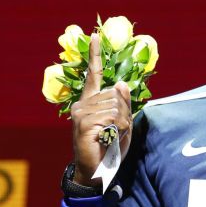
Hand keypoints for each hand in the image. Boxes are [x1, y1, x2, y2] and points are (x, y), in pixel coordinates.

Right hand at [71, 33, 132, 186]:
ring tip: (111, 136)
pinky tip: (107, 139)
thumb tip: (121, 83)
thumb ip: (122, 104)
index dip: (95, 55)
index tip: (95, 36)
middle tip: (116, 131)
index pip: (93, 75)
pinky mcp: (84, 123)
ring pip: (116, 106)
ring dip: (122, 123)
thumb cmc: (109, 147)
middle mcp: (83, 104)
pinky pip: (112, 117)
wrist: (97, 171)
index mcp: (90, 102)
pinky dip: (117, 129)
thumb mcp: (121, 124)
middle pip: (116, 95)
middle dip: (124, 114)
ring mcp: (81, 113)